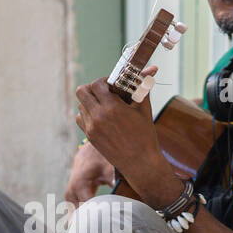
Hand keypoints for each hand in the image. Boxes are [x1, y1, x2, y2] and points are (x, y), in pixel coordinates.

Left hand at [73, 68, 179, 206]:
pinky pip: (80, 118)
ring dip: (90, 102)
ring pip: (80, 105)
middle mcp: (98, 116)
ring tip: (104, 106)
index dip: (104, 81)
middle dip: (92, 88)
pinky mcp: (90, 137)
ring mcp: (91, 128)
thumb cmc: (145, 136)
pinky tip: (100, 117)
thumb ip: (142, 87)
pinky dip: (87, 115)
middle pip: (82, 91)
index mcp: (112, 107)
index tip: (112, 85)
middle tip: (104, 92)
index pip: (97, 84)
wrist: (140, 163)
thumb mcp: (144, 109)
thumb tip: (151, 69)